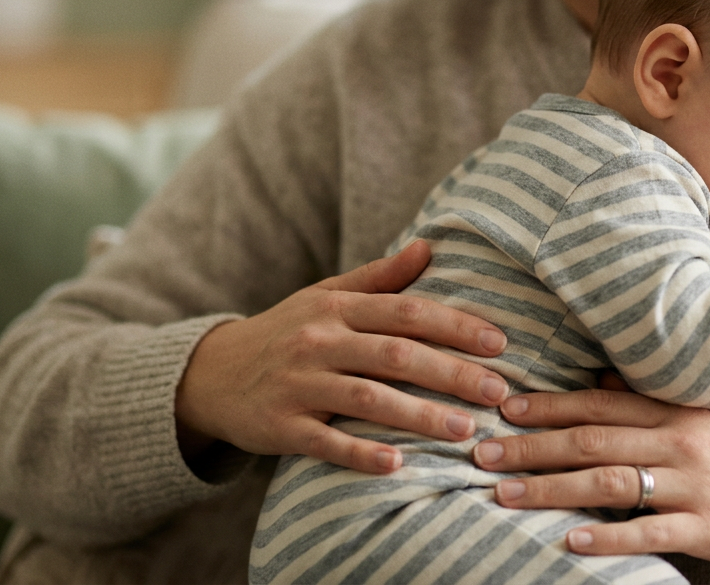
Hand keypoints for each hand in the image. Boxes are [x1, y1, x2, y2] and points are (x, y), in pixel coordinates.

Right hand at [175, 240, 509, 473]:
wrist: (210, 374)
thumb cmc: (286, 332)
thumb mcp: (326, 296)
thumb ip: (380, 277)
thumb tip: (430, 245)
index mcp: (336, 308)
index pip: (406, 312)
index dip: (455, 325)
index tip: (499, 343)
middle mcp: (318, 341)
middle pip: (396, 354)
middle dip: (452, 373)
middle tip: (499, 392)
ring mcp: (298, 385)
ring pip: (367, 398)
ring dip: (420, 415)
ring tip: (465, 430)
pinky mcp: (280, 426)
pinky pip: (326, 441)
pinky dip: (361, 453)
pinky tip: (397, 464)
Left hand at [470, 381, 709, 570]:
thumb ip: (653, 398)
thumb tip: (597, 379)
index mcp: (678, 409)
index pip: (600, 402)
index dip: (548, 404)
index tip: (503, 407)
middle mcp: (680, 441)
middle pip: (592, 440)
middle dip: (531, 447)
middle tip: (482, 453)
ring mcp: (693, 485)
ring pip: (609, 482)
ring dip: (551, 489)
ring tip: (504, 496)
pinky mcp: (706, 528)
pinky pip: (647, 533)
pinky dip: (606, 537)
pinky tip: (569, 541)